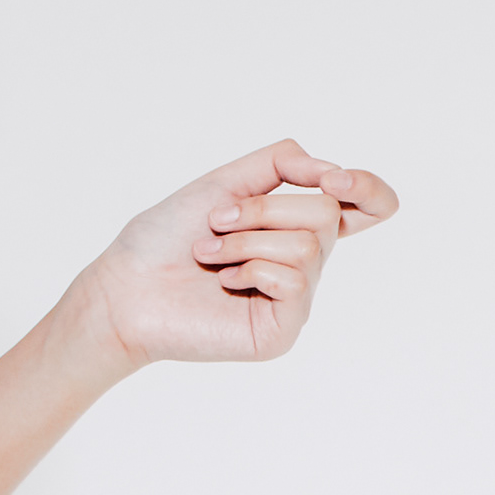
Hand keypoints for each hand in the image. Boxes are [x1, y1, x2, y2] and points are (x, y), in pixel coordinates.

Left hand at [72, 139, 396, 368]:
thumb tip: (334, 174)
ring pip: (309, 245)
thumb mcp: (225, 183)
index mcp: (295, 226)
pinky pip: (293, 281)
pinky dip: (251, 270)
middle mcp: (304, 263)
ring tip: (209, 254)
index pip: (366, 207)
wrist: (126, 284)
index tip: (337, 181)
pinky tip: (223, 284)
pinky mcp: (283, 330)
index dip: (368, 189)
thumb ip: (281, 164)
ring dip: (246, 240)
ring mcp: (296, 299)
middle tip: (216, 223)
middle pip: (327, 214)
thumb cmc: (166, 236)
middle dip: (264, 209)